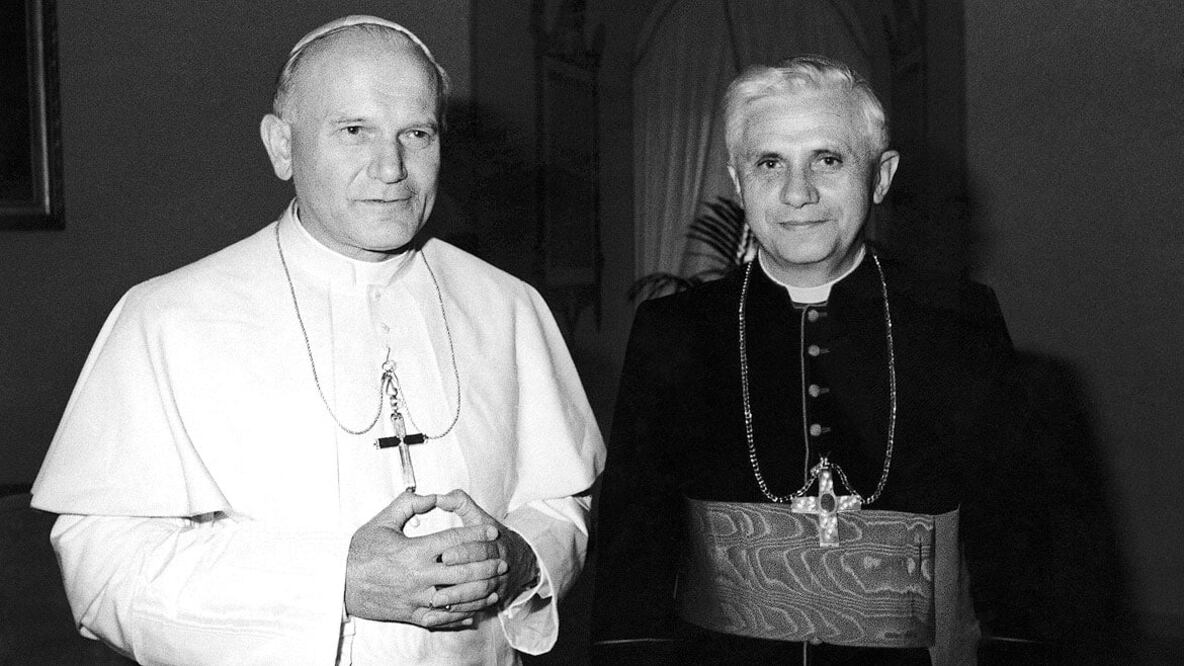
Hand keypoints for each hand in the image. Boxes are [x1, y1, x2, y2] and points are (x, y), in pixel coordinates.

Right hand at [344, 491, 505, 627]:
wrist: (338, 585)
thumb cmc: (359, 553)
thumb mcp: (382, 521)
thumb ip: (409, 504)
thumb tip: (431, 496)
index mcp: (414, 552)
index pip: (454, 541)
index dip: (477, 535)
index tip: (492, 531)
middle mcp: (418, 577)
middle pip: (463, 571)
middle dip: (486, 565)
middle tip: (501, 560)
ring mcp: (416, 598)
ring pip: (457, 597)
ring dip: (479, 591)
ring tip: (494, 585)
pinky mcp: (411, 615)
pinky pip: (442, 618)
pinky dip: (460, 615)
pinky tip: (473, 610)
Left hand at [435, 489, 539, 608]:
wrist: (520, 560)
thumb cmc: (492, 536)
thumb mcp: (480, 516)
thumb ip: (460, 503)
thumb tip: (440, 497)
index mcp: (494, 542)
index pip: (480, 548)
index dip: (463, 552)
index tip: (443, 555)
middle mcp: (497, 564)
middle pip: (479, 573)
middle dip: (457, 579)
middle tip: (434, 583)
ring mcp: (497, 583)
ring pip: (479, 594)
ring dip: (457, 599)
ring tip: (435, 602)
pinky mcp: (493, 599)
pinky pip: (478, 608)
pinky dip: (461, 613)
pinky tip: (444, 613)